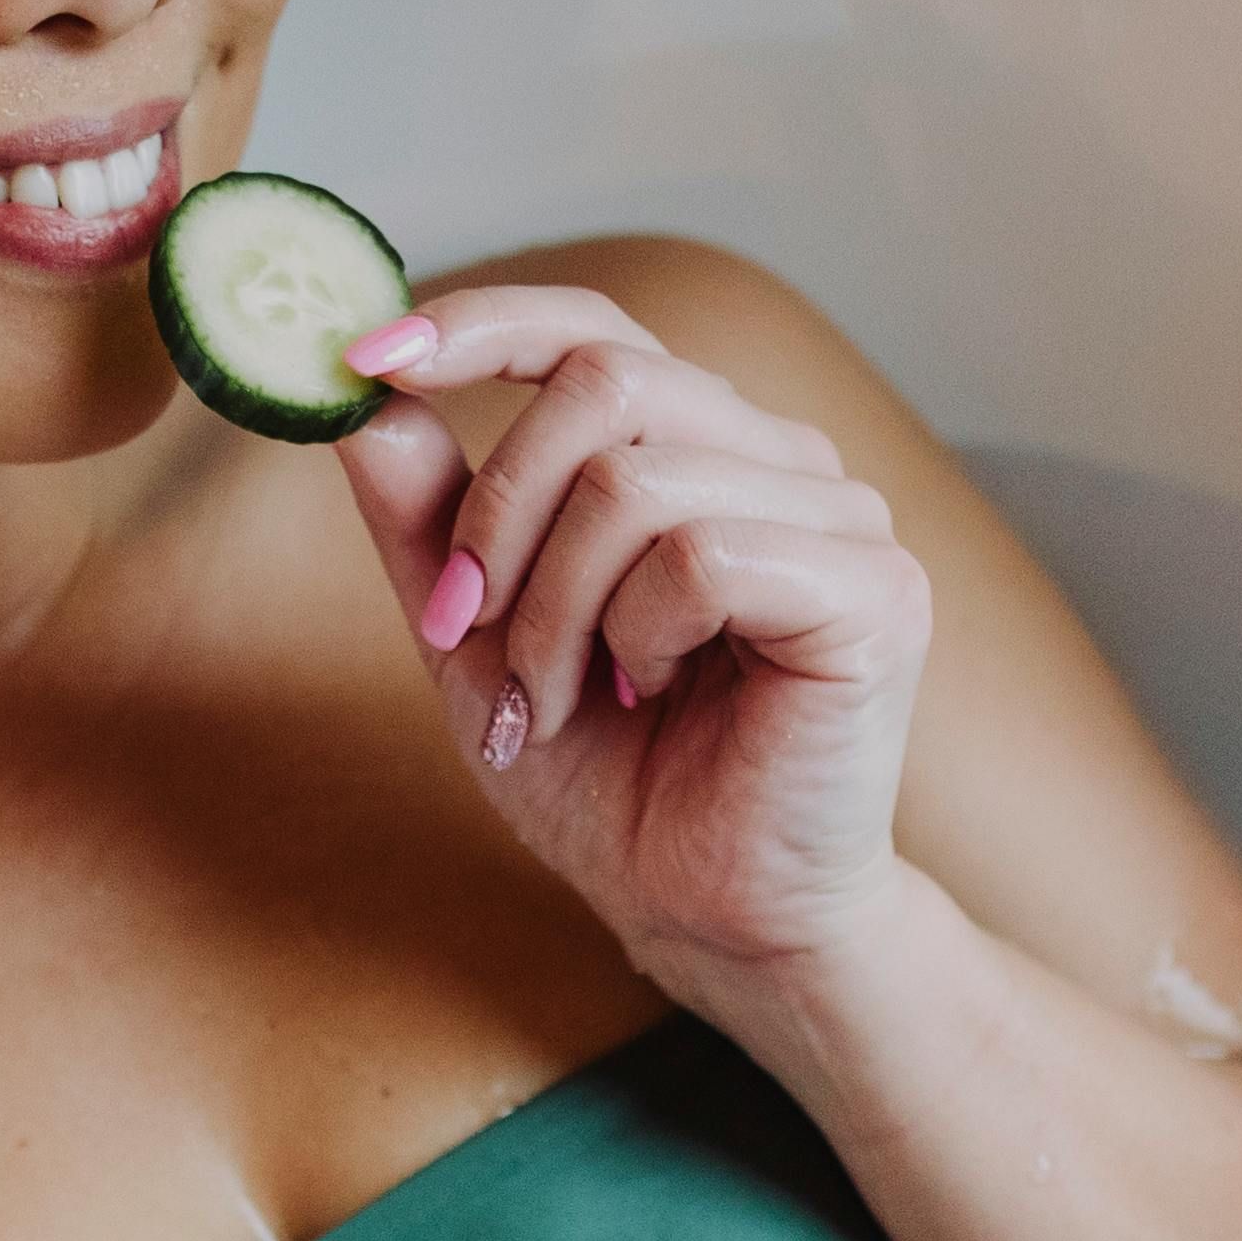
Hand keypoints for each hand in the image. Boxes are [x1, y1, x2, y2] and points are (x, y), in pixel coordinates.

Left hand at [336, 284, 930, 989]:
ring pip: (636, 480)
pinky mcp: (874, 589)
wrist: (707, 917)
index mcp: (700, 449)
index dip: (486, 323)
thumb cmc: (616, 782)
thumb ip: (431, 521)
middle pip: (607, 382)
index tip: (372, 357)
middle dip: (499, 514)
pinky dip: (636, 636)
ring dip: (554, 607)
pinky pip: (699, 557)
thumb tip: (366, 400)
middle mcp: (780, 458)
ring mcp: (840, 515)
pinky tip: (653, 693)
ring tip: (563, 696)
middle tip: (466, 626)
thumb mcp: (481, 641)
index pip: (598, 329)